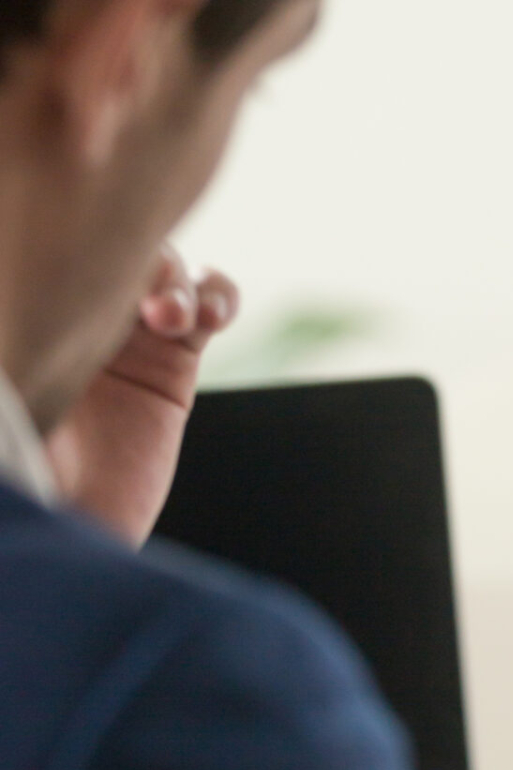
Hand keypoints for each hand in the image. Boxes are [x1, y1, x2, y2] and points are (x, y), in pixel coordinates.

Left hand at [46, 245, 238, 544]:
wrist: (66, 530)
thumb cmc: (16, 461)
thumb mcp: (7, 387)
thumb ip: (24, 332)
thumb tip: (25, 266)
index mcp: (26, 305)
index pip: (48, 238)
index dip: (66, 222)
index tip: (73, 239)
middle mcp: (73, 309)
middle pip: (108, 238)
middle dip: (125, 242)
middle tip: (122, 277)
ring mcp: (128, 332)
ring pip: (164, 264)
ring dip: (172, 273)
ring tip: (167, 315)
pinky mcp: (176, 360)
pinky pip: (210, 304)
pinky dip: (217, 296)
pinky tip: (209, 316)